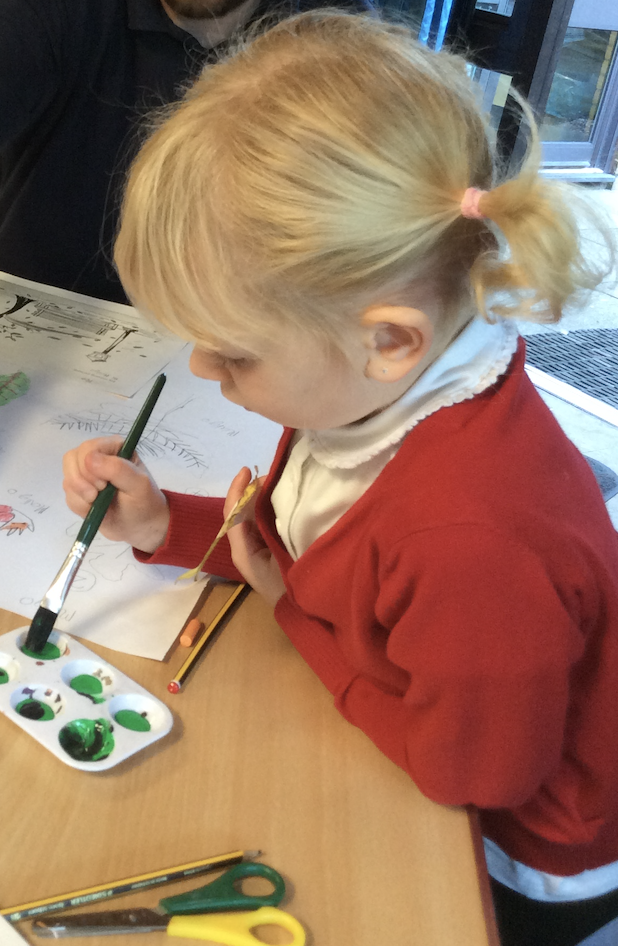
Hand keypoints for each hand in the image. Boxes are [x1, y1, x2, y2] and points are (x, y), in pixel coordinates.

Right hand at [62, 436, 169, 551]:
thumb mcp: (138, 484)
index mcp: (113, 447)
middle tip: (98, 495)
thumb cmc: (144, 502)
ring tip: (98, 503)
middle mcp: (97, 456)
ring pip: (67, 478)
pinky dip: (79, 506)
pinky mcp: (79, 490)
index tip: (103, 485)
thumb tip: (89, 459)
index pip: (88, 448)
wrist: (139, 527)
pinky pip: (68, 495)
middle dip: (82, 482)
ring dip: (80, 495)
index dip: (89, 468)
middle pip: (71, 459)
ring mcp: (85, 473)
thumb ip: (117, 469)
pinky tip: (94, 509)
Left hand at [224, 467, 285, 606]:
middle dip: (254, 489)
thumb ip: (267, 526)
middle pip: (244, 510)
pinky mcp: (272, 550)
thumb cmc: (286, 587)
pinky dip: (274, 508)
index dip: (237, 490)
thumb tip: (265, 492)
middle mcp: (246, 546)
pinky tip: (288, 500)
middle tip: (274, 474)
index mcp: (242, 549)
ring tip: (282, 482)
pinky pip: (268, 522)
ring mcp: (259, 549)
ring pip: (256, 514)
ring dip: (265, 497)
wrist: (301, 615)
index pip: (232, 513)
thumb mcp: (273, 556)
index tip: (247, 469)